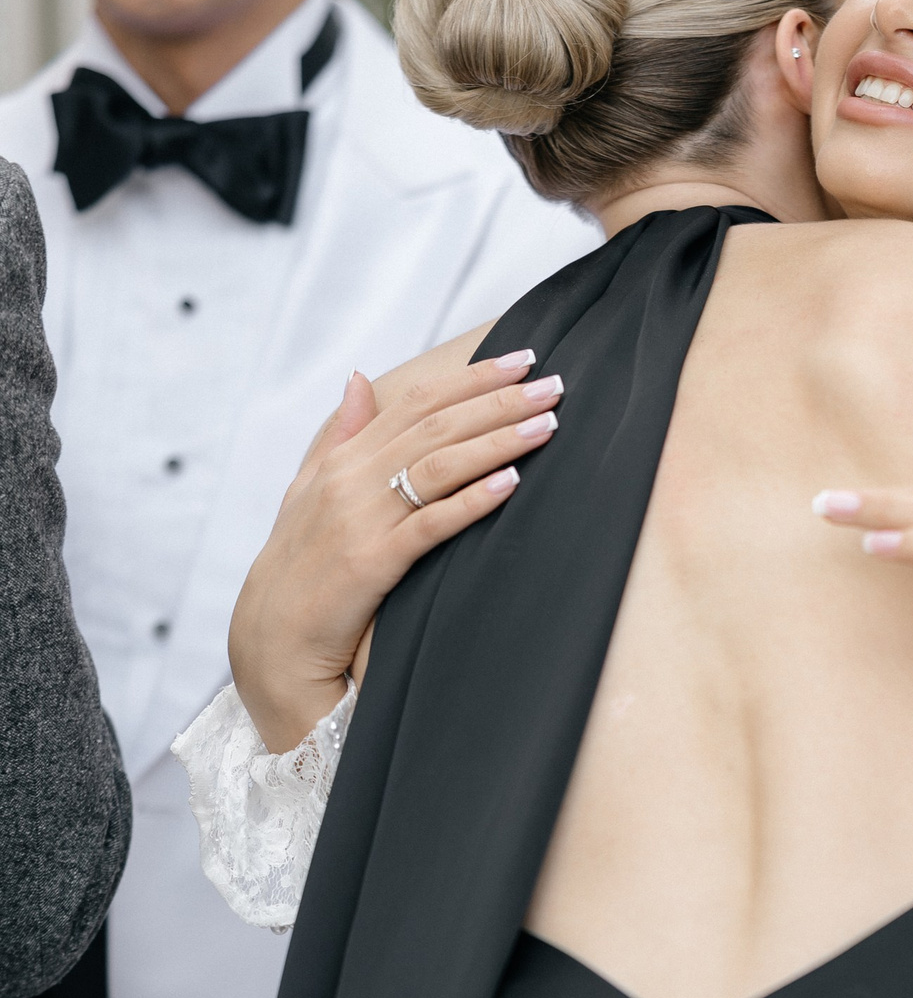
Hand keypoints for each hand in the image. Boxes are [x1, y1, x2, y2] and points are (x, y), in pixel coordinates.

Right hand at [230, 349, 564, 753]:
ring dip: (497, 441)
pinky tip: (509, 483)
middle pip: (436, 425)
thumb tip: (358, 379)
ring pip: (438, 465)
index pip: (417, 402)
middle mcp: (351, 479)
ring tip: (546, 426)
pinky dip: (470, 500)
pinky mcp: (370, 563)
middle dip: (499, 402)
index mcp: (344, 458)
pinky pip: (429, 525)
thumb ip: (341, 435)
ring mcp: (360, 519)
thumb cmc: (299, 563)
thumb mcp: (311, 489)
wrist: (272, 638)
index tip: (522, 360)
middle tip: (554, 386)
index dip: (472, 378)